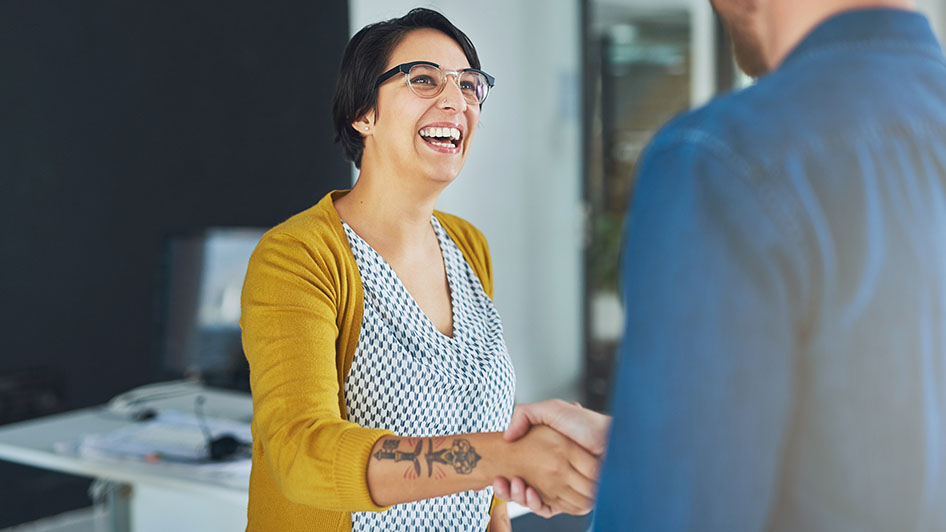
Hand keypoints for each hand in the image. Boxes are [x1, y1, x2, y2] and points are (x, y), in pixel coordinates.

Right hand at [494, 400, 611, 516]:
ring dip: (518, 496)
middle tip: (498, 482)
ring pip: (532, 500)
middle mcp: (552, 472)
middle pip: (521, 487)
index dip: (503, 475)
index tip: (494, 475)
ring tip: (514, 485)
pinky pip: (549, 509)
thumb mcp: (552, 410)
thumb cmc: (588, 424)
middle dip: (506, 488)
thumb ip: (525, 414)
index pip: (518, 469)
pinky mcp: (572, 500)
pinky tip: (529, 493)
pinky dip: (536, 504)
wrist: (612, 442)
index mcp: (546, 454)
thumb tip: (507, 436)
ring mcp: (561, 487)